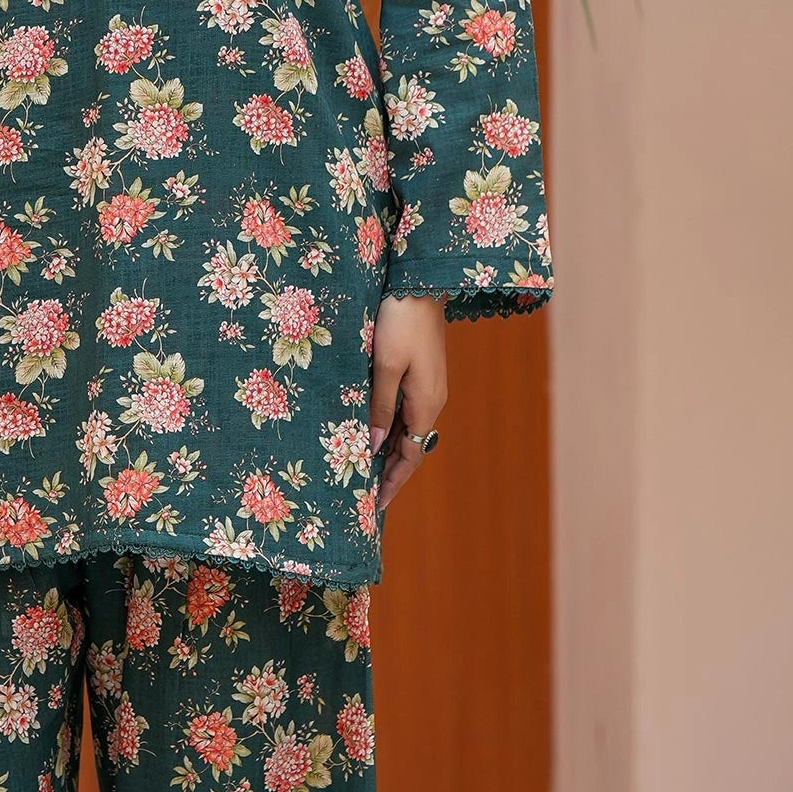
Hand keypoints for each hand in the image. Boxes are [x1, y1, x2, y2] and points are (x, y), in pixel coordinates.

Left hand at [369, 293, 447, 512]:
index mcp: (425, 404)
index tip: (374, 506)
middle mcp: (431, 401)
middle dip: (388, 472)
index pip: (410, 457)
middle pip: (409, 447)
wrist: (419, 285)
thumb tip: (371, 447)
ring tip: (361, 471)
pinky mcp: (420, 375)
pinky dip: (388, 428)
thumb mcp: (384, 367)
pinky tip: (369, 433)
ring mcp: (427, 388)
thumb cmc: (399, 321)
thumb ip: (378, 408)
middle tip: (362, 496)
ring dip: (386, 451)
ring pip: (405, 430)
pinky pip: (404, 412)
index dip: (392, 483)